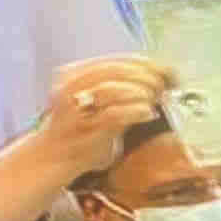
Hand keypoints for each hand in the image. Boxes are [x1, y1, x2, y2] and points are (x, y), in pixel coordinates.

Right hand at [36, 55, 176, 177]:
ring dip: (140, 90)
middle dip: (145, 74)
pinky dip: (136, 111)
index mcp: (73, 75)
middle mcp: (70, 86)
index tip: (166, 70)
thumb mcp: (96, 104)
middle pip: (114, 70)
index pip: (113, 61)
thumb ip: (118, 91)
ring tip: (156, 96)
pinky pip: (114, 115)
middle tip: (164, 83)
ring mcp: (75, 107)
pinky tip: (148, 113)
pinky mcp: (84, 128)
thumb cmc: (80, 133)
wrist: (53, 159)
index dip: (144, 63)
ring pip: (112, 88)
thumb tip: (157, 81)